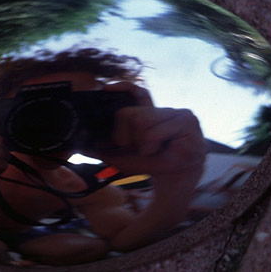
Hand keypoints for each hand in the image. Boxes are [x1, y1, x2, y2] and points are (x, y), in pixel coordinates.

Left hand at [85, 82, 206, 176]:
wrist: (179, 180)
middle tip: (146, 150)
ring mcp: (180, 113)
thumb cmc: (153, 163)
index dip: (123, 94)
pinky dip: (154, 148)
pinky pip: (155, 133)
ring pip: (142, 123)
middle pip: (133, 114)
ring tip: (157, 152)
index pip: (137, 92)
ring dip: (144, 146)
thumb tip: (82, 147)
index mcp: (153, 112)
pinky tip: (168, 152)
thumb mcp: (126, 157)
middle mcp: (167, 109)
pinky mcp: (188, 121)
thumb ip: (106, 151)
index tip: (111, 103)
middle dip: (131, 138)